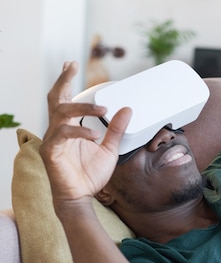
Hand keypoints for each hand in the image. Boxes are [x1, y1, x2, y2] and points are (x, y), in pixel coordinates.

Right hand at [40, 61, 131, 208]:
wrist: (81, 197)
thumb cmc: (90, 175)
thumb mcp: (110, 148)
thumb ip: (117, 129)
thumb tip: (127, 110)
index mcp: (68, 127)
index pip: (65, 99)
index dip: (66, 81)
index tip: (71, 65)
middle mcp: (58, 130)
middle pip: (56, 98)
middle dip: (63, 80)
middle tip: (71, 66)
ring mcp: (53, 140)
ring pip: (62, 113)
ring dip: (83, 108)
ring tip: (103, 109)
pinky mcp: (51, 151)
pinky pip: (63, 134)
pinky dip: (80, 131)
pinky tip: (94, 134)